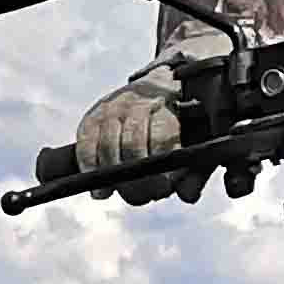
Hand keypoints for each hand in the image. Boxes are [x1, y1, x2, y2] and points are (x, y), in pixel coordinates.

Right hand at [73, 73, 186, 199]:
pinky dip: (90, 169)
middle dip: (139, 178)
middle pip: (132, 143)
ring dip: (116, 178)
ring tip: (131, 196)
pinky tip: (101, 192)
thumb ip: (197, 168)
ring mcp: (112, 106)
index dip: (160, 166)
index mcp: (166, 101)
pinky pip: (86, 144)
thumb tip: (188, 196)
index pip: (159, 135)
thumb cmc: (183, 120)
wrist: (158, 86)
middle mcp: (136, 100)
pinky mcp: (93, 116)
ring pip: (108, 145)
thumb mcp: (197, 138)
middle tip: (148, 197)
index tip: (165, 188)